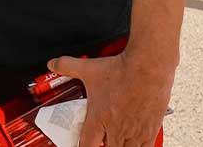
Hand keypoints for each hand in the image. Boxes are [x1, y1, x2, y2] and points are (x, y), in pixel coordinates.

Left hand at [47, 50, 173, 146]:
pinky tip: (135, 142)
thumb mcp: (88, 68)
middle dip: (104, 146)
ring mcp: (135, 132)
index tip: (83, 144)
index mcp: (99, 119)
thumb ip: (67, 66)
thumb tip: (52, 64)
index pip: (86, 145)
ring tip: (117, 140)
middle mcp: (116, 129)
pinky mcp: (150, 131)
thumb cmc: (120, 70)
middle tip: (102, 139)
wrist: (147, 67)